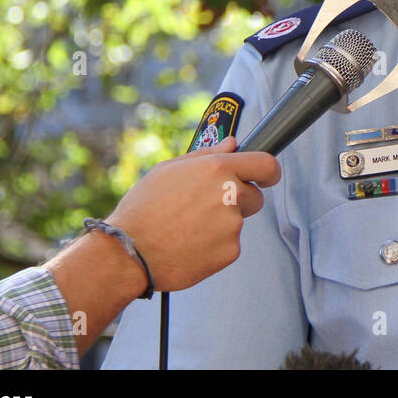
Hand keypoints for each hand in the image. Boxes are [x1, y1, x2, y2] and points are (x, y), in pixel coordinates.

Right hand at [107, 136, 280, 291]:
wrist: (128, 252)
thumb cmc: (143, 210)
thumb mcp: (168, 170)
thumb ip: (207, 155)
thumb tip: (232, 145)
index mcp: (217, 169)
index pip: (266, 165)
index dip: (269, 171)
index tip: (267, 177)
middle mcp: (230, 195)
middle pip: (254, 196)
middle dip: (238, 201)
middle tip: (204, 208)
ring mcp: (232, 225)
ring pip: (239, 221)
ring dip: (222, 224)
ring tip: (188, 227)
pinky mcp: (230, 251)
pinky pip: (230, 244)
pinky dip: (215, 246)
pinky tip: (190, 244)